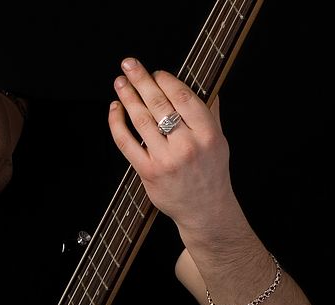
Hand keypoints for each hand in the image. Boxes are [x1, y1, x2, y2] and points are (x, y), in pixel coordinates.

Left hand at [108, 57, 234, 232]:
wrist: (205, 210)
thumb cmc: (211, 173)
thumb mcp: (220, 141)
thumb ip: (211, 112)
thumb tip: (207, 84)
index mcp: (208, 134)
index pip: (184, 98)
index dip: (166, 81)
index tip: (156, 72)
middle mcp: (187, 145)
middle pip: (159, 105)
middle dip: (141, 80)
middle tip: (128, 64)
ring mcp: (166, 159)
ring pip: (141, 121)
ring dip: (127, 97)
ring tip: (120, 82)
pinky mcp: (148, 172)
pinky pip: (126, 143)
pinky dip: (117, 123)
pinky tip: (114, 109)